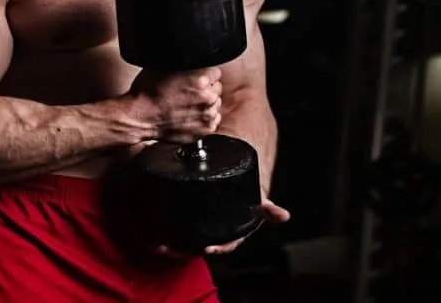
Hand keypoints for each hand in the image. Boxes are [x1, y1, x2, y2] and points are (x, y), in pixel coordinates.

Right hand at [128, 67, 221, 143]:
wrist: (140, 118)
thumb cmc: (147, 93)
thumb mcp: (163, 66)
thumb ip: (184, 62)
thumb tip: (191, 59)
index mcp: (200, 79)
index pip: (215, 73)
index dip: (204, 75)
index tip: (196, 79)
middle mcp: (207, 97)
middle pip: (217, 88)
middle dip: (206, 89)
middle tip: (189, 93)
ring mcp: (207, 115)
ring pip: (216, 104)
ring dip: (206, 104)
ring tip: (188, 105)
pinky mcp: (205, 130)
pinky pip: (213, 120)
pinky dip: (204, 118)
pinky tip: (190, 116)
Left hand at [155, 197, 290, 257]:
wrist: (238, 190)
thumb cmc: (247, 198)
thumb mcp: (258, 202)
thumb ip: (268, 209)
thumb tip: (285, 216)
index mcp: (233, 234)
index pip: (226, 245)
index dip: (218, 248)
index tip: (208, 248)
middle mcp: (217, 237)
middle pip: (200, 247)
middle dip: (186, 250)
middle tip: (172, 248)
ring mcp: (202, 233)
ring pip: (187, 245)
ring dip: (173, 248)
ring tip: (160, 245)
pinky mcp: (190, 227)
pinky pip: (178, 236)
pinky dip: (167, 239)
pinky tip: (155, 238)